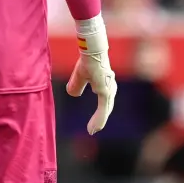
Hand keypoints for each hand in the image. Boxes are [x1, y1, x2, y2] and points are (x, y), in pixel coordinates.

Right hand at [67, 15, 116, 135]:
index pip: (104, 103)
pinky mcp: (105, 92)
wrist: (90, 51)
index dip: (100, 114)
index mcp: (105, 85)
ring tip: (92, 131)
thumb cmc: (87, 60)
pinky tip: (95, 128)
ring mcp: (108, 90)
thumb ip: (77, 85)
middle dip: (100, 120)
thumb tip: (74, 94)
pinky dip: (99, 119)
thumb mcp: (79, 76)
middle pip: (106, 109)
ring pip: (105, 111)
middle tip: (93, 130)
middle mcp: (109, 88)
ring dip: (98, 122)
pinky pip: (103, 109)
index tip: (93, 124)